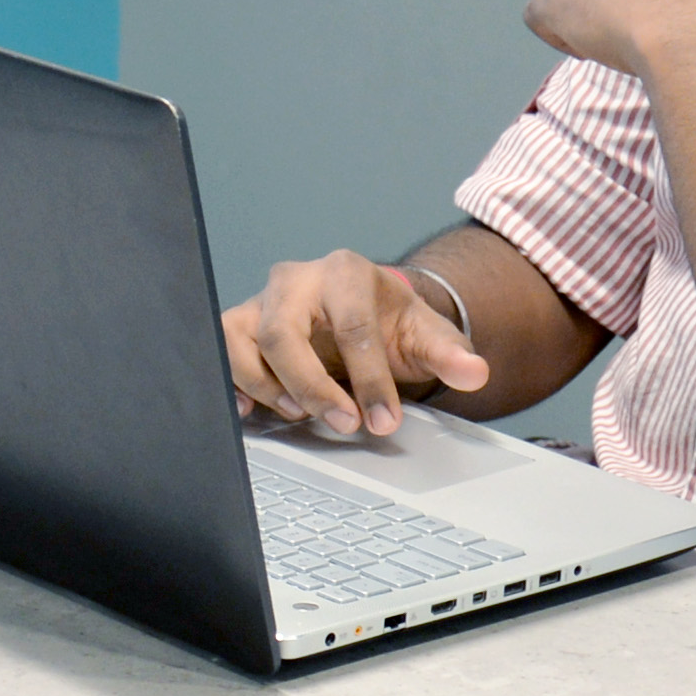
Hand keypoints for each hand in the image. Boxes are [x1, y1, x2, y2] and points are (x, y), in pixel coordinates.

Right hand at [225, 249, 486, 439]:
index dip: (369, 379)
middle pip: (283, 332)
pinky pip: (220, 351)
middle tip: (343, 423)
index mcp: (344, 272)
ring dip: (268, 386)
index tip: (385, 420)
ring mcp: (260, 301)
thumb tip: (475, 373)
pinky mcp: (238, 325)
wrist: (357, 311)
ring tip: (301, 415)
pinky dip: (232, 384)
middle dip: (312, 385)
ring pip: (242, 341)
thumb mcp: (425, 333)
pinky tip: (250, 412)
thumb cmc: (386, 322)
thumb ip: (451, 353)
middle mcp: (295, 280)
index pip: (351, 326)